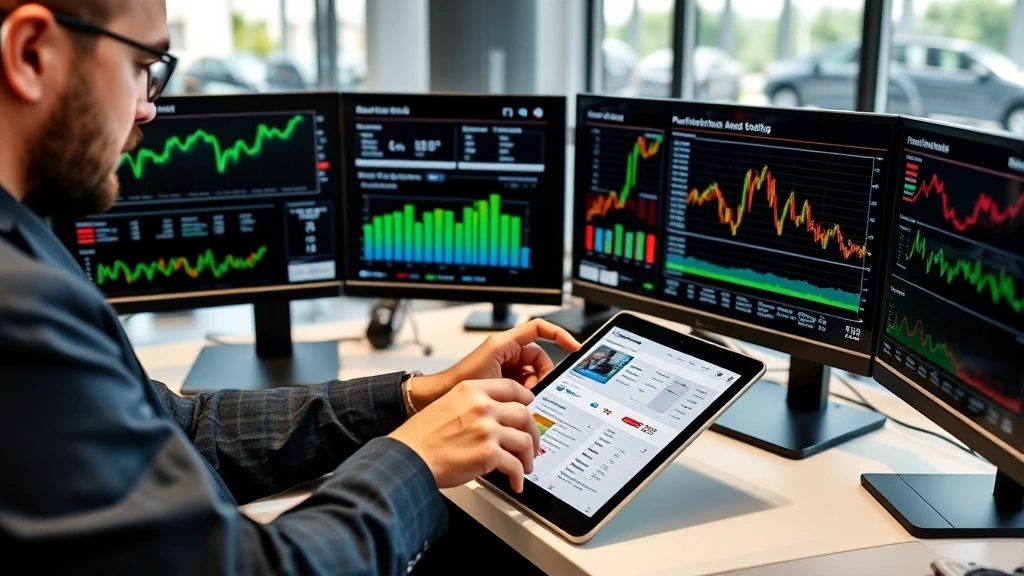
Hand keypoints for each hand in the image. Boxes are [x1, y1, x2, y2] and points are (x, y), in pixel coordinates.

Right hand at [389, 379, 539, 492]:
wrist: (409, 456)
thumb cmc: (422, 436)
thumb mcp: (446, 405)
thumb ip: (471, 405)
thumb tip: (494, 416)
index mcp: (471, 390)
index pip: (511, 387)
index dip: (526, 398)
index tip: (529, 407)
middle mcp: (482, 406)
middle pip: (524, 414)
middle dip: (532, 432)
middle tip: (531, 444)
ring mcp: (487, 429)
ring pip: (524, 440)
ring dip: (527, 457)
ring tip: (524, 466)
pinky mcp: (488, 453)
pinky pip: (515, 465)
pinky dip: (518, 477)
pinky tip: (515, 482)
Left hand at [410, 319, 580, 409]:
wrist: (439, 398)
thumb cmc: (459, 382)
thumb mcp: (493, 375)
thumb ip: (519, 376)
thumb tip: (539, 388)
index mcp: (505, 343)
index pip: (539, 329)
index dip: (559, 334)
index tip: (574, 346)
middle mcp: (507, 352)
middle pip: (540, 359)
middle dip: (541, 377)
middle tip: (534, 392)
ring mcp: (506, 367)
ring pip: (534, 376)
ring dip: (532, 389)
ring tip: (521, 401)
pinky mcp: (504, 381)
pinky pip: (524, 386)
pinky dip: (525, 396)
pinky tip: (517, 406)